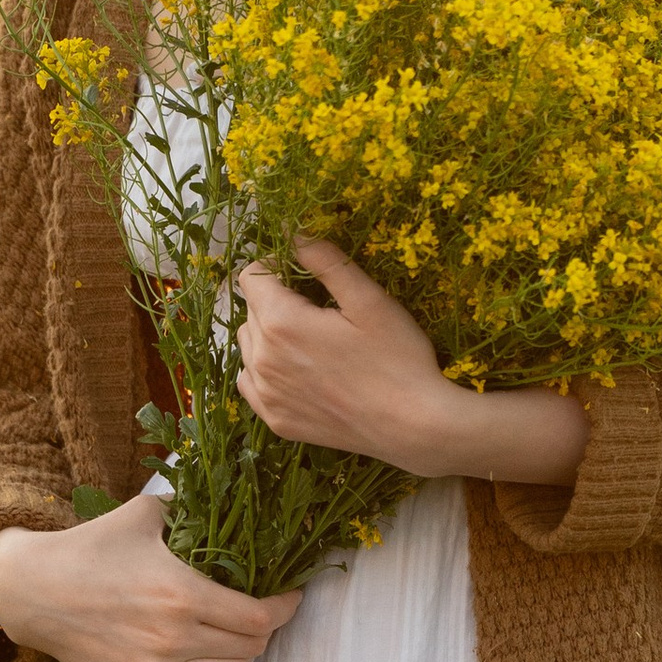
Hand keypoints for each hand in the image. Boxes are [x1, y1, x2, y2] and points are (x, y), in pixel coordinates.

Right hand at [0, 497, 300, 661]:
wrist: (33, 591)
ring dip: (246, 659)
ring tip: (244, 640)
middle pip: (250, 648)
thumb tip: (227, 499)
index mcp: (182, 593)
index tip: (291, 596)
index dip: (284, 608)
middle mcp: (174, 638)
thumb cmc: (90, 547)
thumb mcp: (143, 515)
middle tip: (263, 614)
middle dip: (266, 630)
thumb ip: (190, 509)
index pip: (259, 616)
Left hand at [235, 239, 591, 484]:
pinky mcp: (276, 421)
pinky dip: (264, 370)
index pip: (250, 276)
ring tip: (310, 340)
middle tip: (318, 308)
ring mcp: (266, 394)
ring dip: (268, 334)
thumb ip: (327, 262)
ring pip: (248, 346)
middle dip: (276, 299)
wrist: (414, 426)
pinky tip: (296, 370)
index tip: (303, 271)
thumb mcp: (369, 300)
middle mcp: (261, 358)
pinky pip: (250, 383)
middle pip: (250, 310)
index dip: (276, 265)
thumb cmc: (397, 358)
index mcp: (280, 322)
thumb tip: (295, 234)